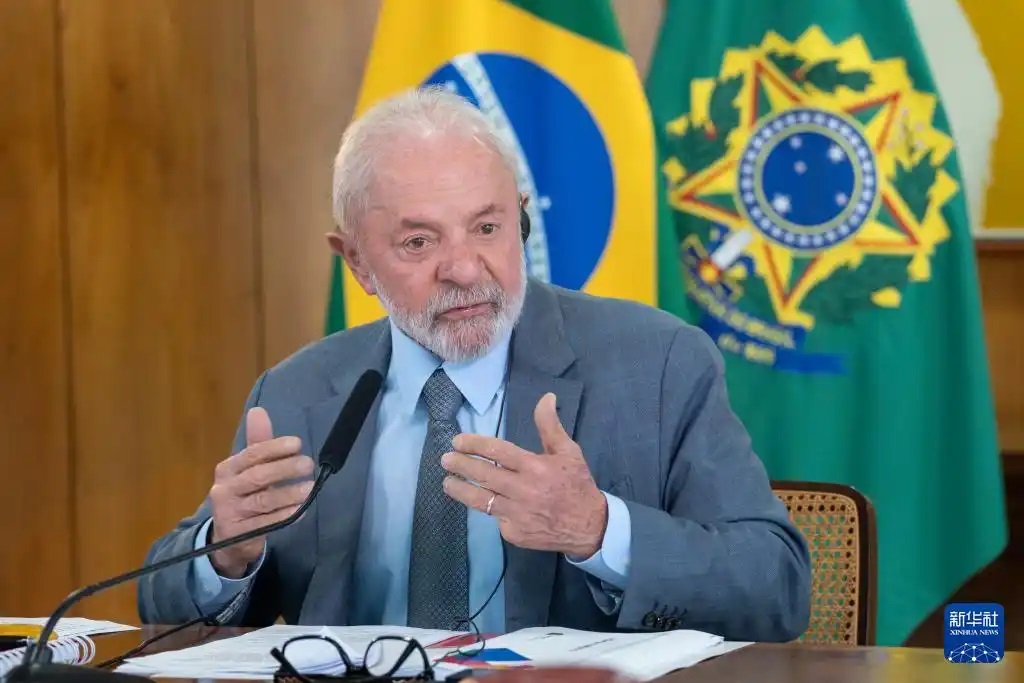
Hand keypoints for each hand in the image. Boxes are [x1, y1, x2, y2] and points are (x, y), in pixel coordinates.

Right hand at [208, 407, 313, 577]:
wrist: (228, 537)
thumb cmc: (243, 495)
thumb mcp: (249, 469)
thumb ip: (257, 443)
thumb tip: (258, 411)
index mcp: (227, 469)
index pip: (252, 454)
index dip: (275, 448)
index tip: (298, 444)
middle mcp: (224, 489)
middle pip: (257, 476)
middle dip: (285, 469)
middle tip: (308, 464)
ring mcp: (230, 513)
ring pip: (263, 501)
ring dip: (289, 494)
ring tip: (310, 488)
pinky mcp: (239, 533)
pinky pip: (266, 523)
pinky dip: (284, 516)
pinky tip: (301, 510)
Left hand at [441, 392, 607, 557]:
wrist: (589, 526)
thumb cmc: (576, 484)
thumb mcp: (568, 451)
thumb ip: (550, 425)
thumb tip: (545, 397)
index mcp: (535, 467)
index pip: (496, 450)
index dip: (473, 444)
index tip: (458, 441)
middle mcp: (523, 490)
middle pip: (482, 475)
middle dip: (460, 465)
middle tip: (445, 459)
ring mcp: (516, 514)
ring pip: (480, 500)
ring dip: (459, 490)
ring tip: (447, 482)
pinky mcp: (514, 533)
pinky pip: (494, 518)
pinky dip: (487, 508)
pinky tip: (480, 502)